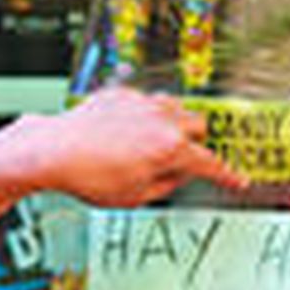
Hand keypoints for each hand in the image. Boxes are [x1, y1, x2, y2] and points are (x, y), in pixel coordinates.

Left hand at [0, 87, 246, 221]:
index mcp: (170, 149)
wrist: (52, 150)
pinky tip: (123, 131)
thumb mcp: (134, 197)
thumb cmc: (89, 177)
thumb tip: (178, 175)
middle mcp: (161, 120)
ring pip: (174, 106)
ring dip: (172, 123)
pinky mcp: (121, 93)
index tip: (237, 181)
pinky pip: (144, 101)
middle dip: (194, 143)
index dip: (227, 176)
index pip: (210, 163)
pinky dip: (142, 115)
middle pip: (198, 125)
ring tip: (152, 142)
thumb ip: (166, 185)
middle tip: (178, 159)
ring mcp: (141, 102)